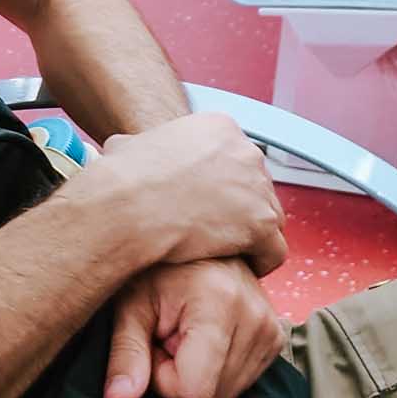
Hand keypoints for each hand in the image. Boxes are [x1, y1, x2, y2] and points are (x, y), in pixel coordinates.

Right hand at [82, 113, 285, 275]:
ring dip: (253, 237)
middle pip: (258, 188)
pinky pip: (274, 250)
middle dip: (242, 212)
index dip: (226, 189)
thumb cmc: (122, 180)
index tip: (210, 208)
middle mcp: (245, 151)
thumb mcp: (128, 145)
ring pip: (270, 219)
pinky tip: (240, 269)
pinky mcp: (261, 222)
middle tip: (219, 233)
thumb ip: (139, 146)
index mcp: (220, 128)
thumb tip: (122, 148)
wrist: (128, 206)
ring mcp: (257, 186)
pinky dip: (260, 263)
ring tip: (229, 254)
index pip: (239, 162)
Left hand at [103, 259, 286, 397]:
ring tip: (186, 334)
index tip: (155, 343)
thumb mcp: (131, 304)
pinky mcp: (276, 336)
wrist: (194, 233)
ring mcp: (271, 328)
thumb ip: (126, 352)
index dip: (163, 378)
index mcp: (221, 302)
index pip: (195, 391)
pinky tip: (206, 338)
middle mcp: (255, 316)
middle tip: (170, 338)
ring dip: (199, 375)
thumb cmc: (156, 268)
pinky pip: (240, 385)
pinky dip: (217, 370)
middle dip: (181, 379)